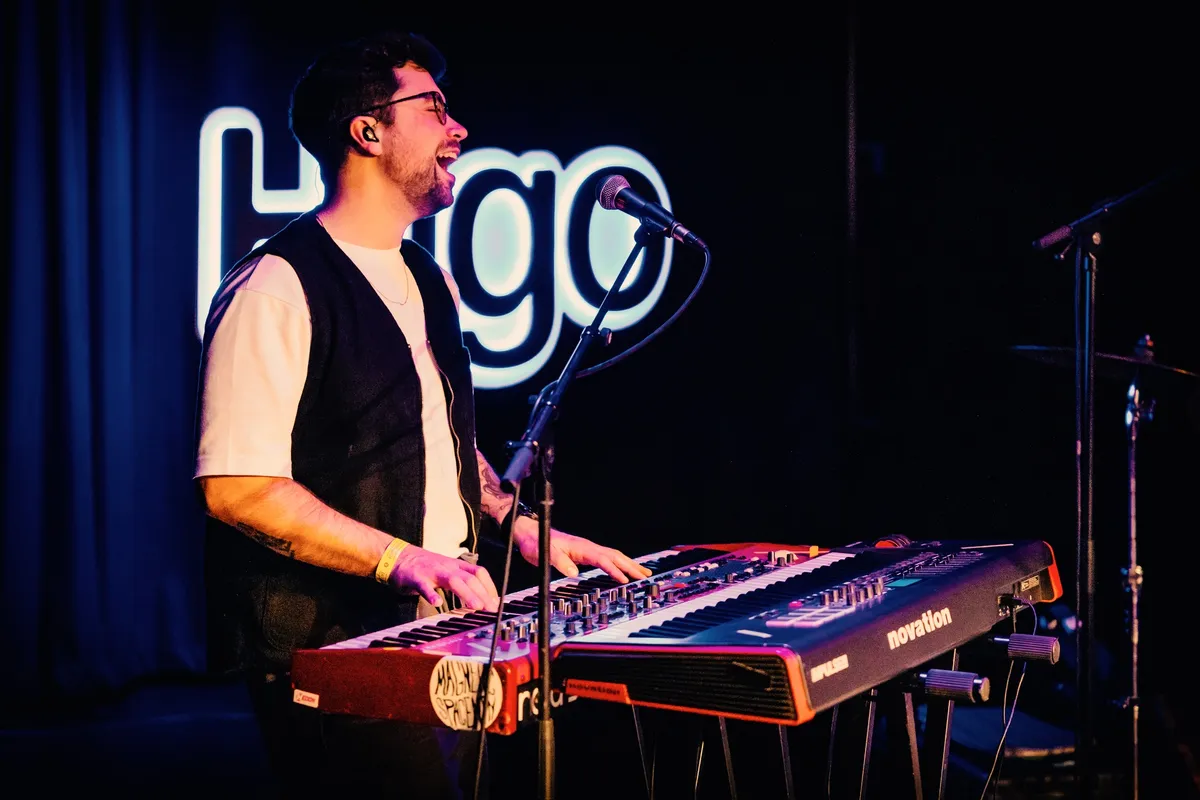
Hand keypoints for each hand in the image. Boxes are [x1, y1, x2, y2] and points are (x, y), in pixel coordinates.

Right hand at [387, 545, 498, 610]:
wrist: (397, 556)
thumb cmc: (423, 567)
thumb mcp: (446, 570)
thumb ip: (460, 581)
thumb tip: (479, 597)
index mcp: (455, 565)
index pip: (479, 572)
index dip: (490, 587)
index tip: (496, 602)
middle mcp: (447, 567)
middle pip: (470, 578)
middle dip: (484, 594)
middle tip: (492, 610)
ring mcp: (432, 571)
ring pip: (453, 581)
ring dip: (467, 594)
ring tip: (476, 607)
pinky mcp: (415, 577)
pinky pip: (424, 586)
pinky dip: (430, 594)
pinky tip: (436, 603)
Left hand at [512, 517, 652, 583]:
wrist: (530, 533)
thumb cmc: (536, 542)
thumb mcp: (544, 553)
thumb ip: (559, 562)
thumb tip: (574, 573)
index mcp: (581, 547)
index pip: (603, 560)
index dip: (614, 571)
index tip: (626, 581)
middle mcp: (587, 546)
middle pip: (614, 556)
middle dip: (631, 566)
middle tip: (646, 577)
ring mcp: (587, 548)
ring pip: (613, 556)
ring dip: (629, 564)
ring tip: (643, 573)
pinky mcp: (584, 552)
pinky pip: (607, 558)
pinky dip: (619, 563)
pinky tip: (623, 569)